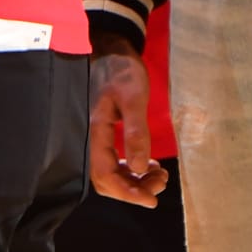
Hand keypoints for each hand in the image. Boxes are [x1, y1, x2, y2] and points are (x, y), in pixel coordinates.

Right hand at [90, 46, 167, 206]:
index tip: (152, 200)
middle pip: (106, 179)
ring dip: (134, 179)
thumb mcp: (135, 98)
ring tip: (159, 174)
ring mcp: (94, 137)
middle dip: (134, 188)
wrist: (112, 51)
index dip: (127, 193)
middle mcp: (90, 139)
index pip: (104, 175)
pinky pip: (112, 161)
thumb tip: (137, 168)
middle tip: (161, 182)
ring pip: (110, 172)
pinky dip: (130, 168)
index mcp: (94, 131)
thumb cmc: (123, 71)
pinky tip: (148, 164)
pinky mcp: (101, 134)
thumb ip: (135, 133)